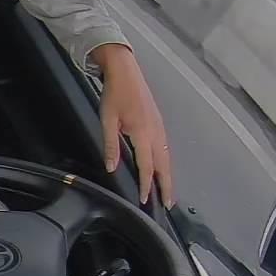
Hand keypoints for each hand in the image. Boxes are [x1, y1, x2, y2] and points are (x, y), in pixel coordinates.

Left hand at [93, 43, 173, 207]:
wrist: (125, 71)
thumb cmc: (114, 94)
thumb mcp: (107, 120)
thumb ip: (110, 145)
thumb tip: (111, 167)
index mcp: (143, 132)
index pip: (147, 165)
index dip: (147, 184)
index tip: (145, 199)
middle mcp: (156, 131)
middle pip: (164, 164)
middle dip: (167, 185)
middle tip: (169, 203)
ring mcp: (160, 126)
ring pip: (167, 156)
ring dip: (168, 175)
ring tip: (168, 190)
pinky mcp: (158, 122)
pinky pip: (165, 147)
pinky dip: (166, 162)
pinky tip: (163, 168)